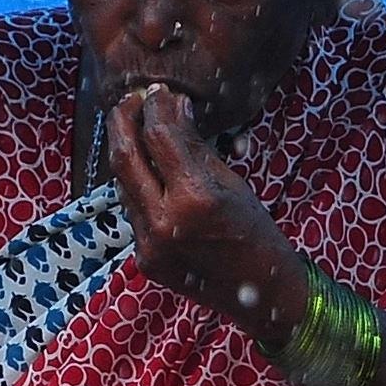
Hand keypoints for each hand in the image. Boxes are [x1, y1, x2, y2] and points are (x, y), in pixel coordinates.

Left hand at [109, 84, 311, 336]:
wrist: (263, 294)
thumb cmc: (256, 233)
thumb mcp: (231, 183)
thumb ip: (195, 147)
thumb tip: (172, 107)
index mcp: (195, 198)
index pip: (160, 136)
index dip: (155, 106)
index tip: (157, 92)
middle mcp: (165, 222)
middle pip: (124, 157)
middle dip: (122, 122)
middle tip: (129, 102)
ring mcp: (150, 245)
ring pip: (123, 185)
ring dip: (128, 155)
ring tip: (137, 132)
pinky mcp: (144, 260)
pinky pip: (133, 213)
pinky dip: (139, 188)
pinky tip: (150, 175)